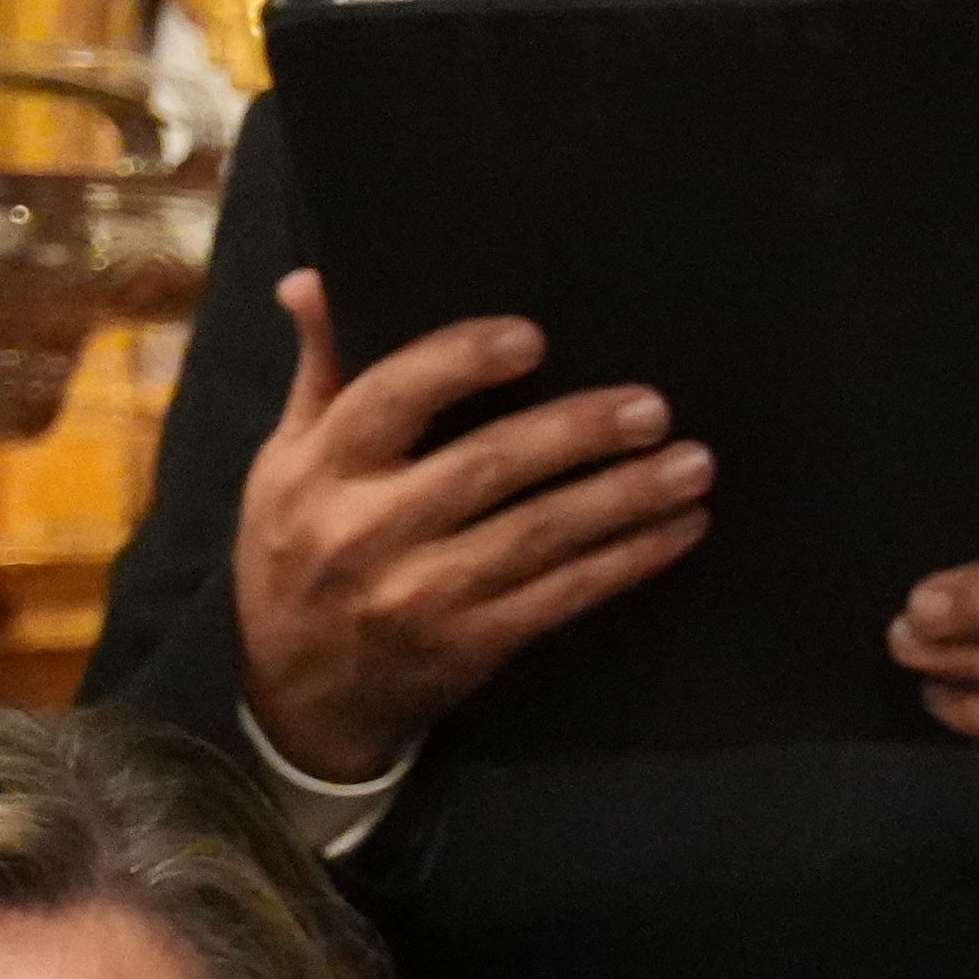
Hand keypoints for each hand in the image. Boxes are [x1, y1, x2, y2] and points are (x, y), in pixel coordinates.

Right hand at [233, 272, 711, 778]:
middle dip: (578, 434)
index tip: (533, 338)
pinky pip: (562, 595)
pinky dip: (627, 562)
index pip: (388, 398)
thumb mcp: (284, 464)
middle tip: (654, 408)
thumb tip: (312, 280)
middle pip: (486, 467)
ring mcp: (419, 594)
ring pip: (538, 533)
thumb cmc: (297, 553)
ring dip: (624, 498)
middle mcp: (364, 530)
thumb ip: (320, 375)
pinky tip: (680, 531)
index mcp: (319, 469)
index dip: (458, 364)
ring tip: (694, 465)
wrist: (294, 699)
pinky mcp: (468, 645)